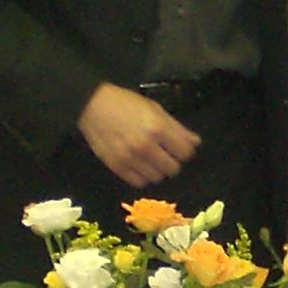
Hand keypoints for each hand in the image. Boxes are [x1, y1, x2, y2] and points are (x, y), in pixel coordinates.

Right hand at [78, 83, 199, 187]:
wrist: (92, 106)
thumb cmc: (125, 104)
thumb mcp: (154, 109)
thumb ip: (176, 128)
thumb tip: (195, 143)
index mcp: (157, 128)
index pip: (185, 153)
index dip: (185, 151)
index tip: (179, 148)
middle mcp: (146, 146)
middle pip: (173, 169)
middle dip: (172, 162)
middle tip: (165, 154)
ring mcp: (130, 159)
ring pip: (157, 178)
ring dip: (158, 170)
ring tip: (151, 159)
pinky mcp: (117, 168)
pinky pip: (139, 182)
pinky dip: (142, 176)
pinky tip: (139, 165)